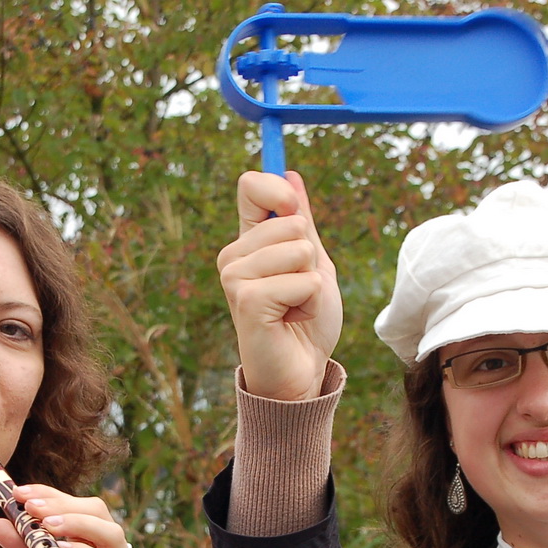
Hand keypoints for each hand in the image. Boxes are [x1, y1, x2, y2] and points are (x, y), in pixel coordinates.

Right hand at [217, 170, 342, 400]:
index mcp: (247, 241)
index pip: (251, 186)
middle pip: (292, 221)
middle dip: (312, 258)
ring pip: (301, 250)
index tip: (297, 213)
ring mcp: (235, 277)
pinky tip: (292, 320)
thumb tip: (291, 175)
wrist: (300, 373)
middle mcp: (234, 256)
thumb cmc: (306, 322)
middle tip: (298, 292)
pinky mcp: (246, 300)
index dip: (280, 190)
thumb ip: (302, 223)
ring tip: (295, 307)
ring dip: (313, 283)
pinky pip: (305, 281)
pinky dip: (312, 303)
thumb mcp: (313, 263)